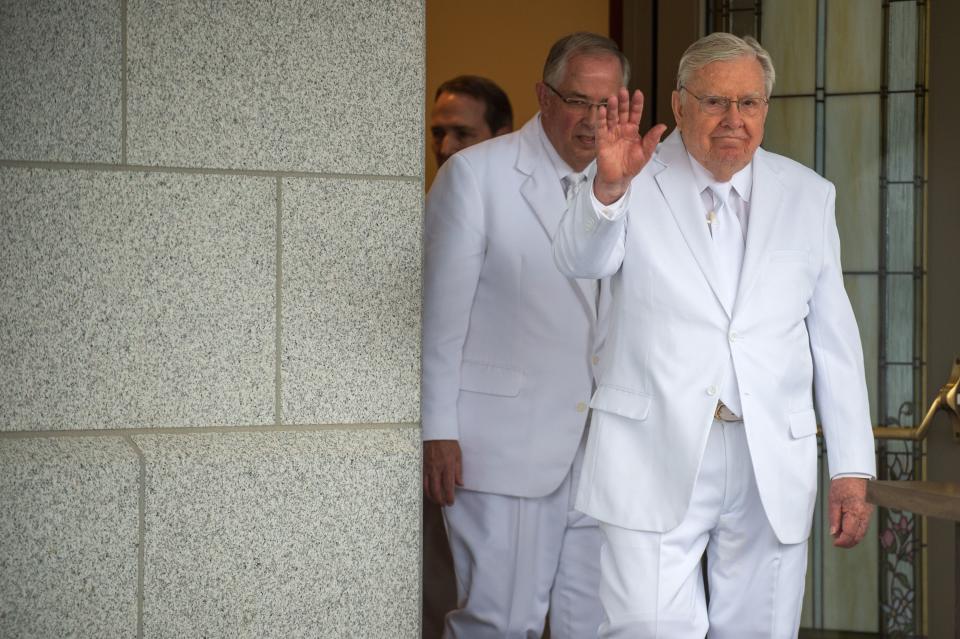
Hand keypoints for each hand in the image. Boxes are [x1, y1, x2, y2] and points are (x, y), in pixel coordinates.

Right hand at [423, 440, 462, 505]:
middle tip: (444, 504)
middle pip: (437, 490)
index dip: (449, 497)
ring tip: (437, 501)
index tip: (451, 502)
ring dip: (432, 497)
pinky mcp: (422, 466)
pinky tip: (429, 493)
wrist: (436, 432)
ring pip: (428, 488)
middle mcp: (437, 468)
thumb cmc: (449, 443)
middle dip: (441, 500)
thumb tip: (460, 484)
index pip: (448, 486)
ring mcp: (428, 468)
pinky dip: (425, 489)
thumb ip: (459, 471)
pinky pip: (422, 481)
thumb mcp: (458, 455)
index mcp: (448, 465)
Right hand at [594, 87, 667, 204]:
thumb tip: (663, 126)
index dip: (636, 104)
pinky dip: (601, 119)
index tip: (638, 93)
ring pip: (611, 117)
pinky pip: (601, 128)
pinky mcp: (602, 141)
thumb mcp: (645, 152)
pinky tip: (601, 110)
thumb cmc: (631, 166)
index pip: (635, 113)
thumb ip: (652, 139)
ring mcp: (611, 134)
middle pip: (622, 112)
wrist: (619, 179)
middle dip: (623, 102)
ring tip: (612, 98)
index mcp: (632, 130)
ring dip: (611, 108)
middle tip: (623, 91)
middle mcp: (621, 129)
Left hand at [828, 477, 873, 547]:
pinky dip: (856, 531)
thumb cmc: (843, 484)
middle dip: (848, 543)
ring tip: (840, 536)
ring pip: (862, 532)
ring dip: (852, 537)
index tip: (835, 543)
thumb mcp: (833, 501)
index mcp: (855, 513)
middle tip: (837, 542)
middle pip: (858, 536)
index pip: (850, 534)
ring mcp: (868, 514)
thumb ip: (834, 518)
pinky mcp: (869, 511)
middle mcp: (864, 515)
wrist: (854, 473)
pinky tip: (847, 529)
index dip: (842, 542)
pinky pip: (864, 526)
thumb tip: (833, 532)